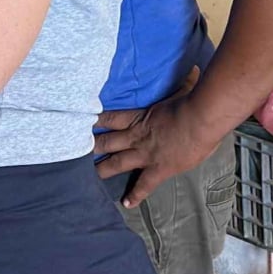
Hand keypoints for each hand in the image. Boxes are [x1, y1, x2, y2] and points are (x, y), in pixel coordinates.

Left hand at [94, 67, 216, 207]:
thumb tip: (195, 69)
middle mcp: (136, 136)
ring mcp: (145, 153)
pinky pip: (144, 185)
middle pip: (107, 141)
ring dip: (102, 169)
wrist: (200, 119)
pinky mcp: (158, 168)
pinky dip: (135, 195)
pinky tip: (126, 203)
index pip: (110, 117)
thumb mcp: (183, 90)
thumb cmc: (192, 103)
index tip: (80, 121)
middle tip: (72, 150)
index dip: (95, 120)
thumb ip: (184, 82)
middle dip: (91, 146)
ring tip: (85, 176)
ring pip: (117, 163)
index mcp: (139, 117)